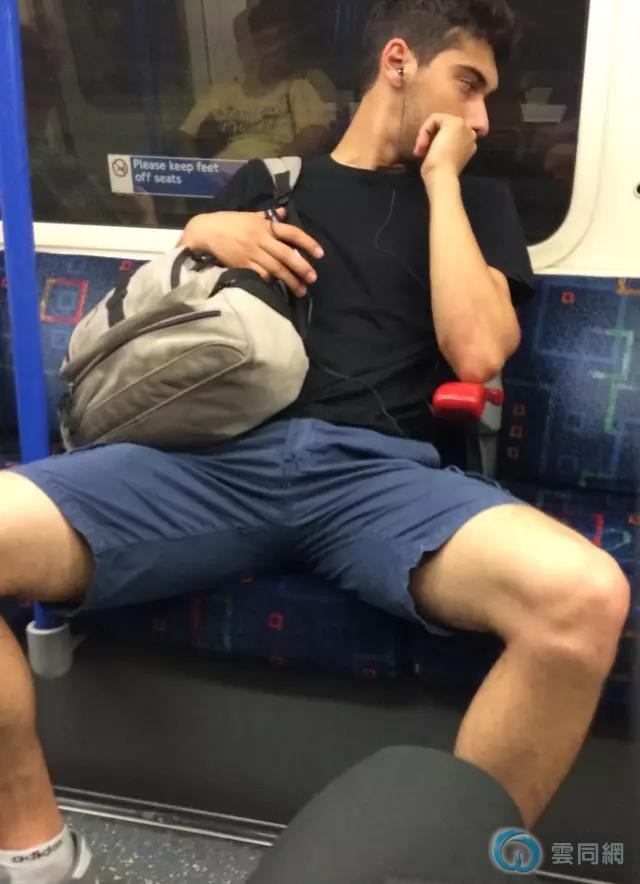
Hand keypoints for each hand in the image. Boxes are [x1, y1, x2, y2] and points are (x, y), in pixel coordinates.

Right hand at [180, 207, 323, 297]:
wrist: (205, 231)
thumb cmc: (228, 222)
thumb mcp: (249, 215)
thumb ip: (268, 217)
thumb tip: (284, 214)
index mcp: (264, 225)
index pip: (291, 232)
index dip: (307, 243)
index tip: (320, 253)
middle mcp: (261, 239)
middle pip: (286, 255)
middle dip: (302, 267)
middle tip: (313, 278)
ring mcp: (252, 253)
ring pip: (276, 268)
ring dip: (290, 280)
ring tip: (301, 290)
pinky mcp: (242, 265)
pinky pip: (261, 275)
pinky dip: (271, 282)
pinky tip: (278, 289)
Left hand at [413, 114, 477, 184]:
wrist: (442, 177)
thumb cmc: (439, 174)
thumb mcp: (441, 158)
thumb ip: (440, 147)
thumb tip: (428, 142)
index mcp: (469, 145)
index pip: (449, 135)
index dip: (434, 142)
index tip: (425, 155)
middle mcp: (470, 133)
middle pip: (444, 127)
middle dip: (429, 137)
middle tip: (420, 152)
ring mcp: (464, 127)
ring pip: (438, 122)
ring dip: (426, 135)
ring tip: (420, 150)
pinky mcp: (455, 122)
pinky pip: (434, 118)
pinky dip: (425, 130)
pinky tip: (423, 144)